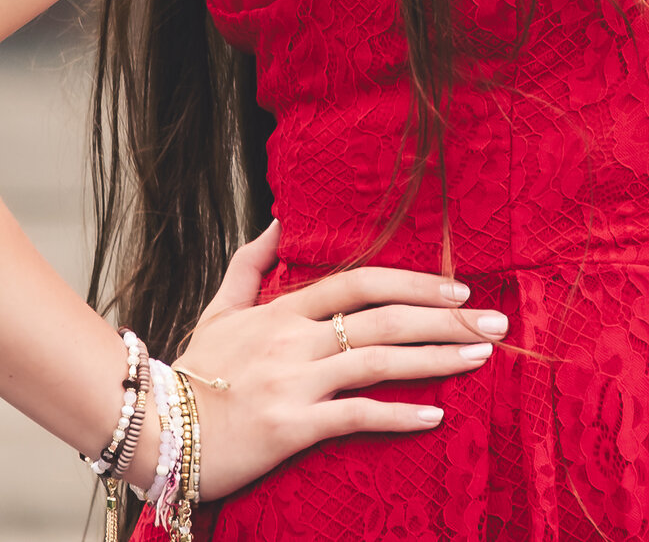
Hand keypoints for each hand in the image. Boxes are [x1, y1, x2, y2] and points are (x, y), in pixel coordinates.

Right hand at [145, 220, 501, 500]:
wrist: (152, 428)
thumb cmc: (191, 373)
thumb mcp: (218, 311)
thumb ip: (249, 265)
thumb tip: (277, 221)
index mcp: (280, 311)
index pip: (359, 283)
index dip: (413, 282)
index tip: (459, 289)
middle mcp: (291, 341)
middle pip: (382, 320)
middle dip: (445, 319)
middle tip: (495, 322)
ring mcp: (292, 384)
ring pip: (378, 362)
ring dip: (436, 358)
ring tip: (480, 356)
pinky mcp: (289, 427)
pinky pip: (355, 416)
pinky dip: (398, 415)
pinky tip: (435, 415)